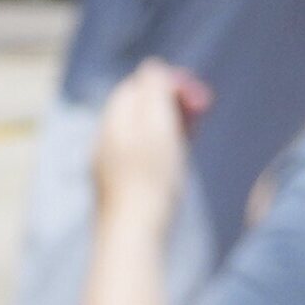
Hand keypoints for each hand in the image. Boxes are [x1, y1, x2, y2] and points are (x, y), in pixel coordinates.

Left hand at [88, 59, 204, 229]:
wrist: (133, 238)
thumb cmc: (149, 181)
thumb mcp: (158, 126)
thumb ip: (154, 92)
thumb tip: (152, 67)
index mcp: (113, 122)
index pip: (138, 86)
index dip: (169, 83)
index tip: (196, 96)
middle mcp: (105, 142)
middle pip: (138, 109)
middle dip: (169, 105)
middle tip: (199, 113)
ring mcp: (110, 168)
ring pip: (140, 134)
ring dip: (167, 128)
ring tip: (190, 137)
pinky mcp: (119, 190)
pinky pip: (140, 157)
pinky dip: (160, 151)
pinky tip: (174, 166)